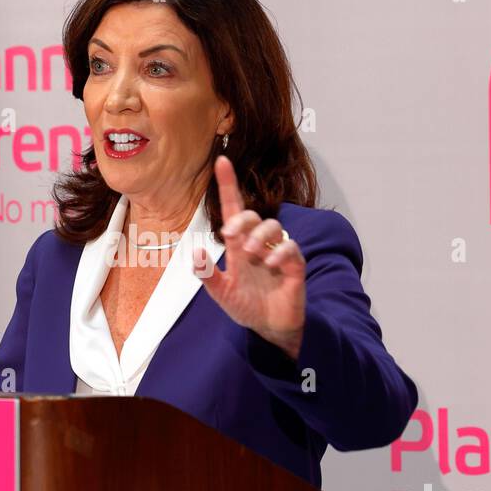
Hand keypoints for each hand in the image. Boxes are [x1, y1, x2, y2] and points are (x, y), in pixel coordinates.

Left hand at [193, 155, 305, 358]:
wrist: (269, 329)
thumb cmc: (246, 306)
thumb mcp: (221, 293)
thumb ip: (208, 275)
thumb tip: (195, 251)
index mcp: (239, 247)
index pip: (233, 211)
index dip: (228, 186)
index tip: (222, 161)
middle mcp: (258, 245)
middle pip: (254, 216)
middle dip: (243, 220)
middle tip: (231, 236)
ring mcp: (277, 254)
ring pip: (274, 227)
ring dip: (260, 236)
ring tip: (251, 254)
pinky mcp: (295, 266)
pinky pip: (291, 249)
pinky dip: (280, 253)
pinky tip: (270, 265)